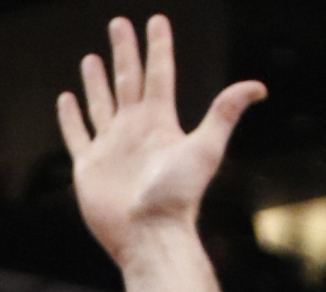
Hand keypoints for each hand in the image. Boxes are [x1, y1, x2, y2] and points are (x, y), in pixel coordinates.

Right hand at [59, 15, 264, 270]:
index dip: (158, 46)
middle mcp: (134, 130)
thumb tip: (258, 87)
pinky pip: (77, 135)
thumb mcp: (205, 148)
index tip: (157, 20)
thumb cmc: (178, 197)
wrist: (149, 236)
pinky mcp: (89, 167)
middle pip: (127, 80)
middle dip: (124, 51)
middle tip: (118, 23)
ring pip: (101, 104)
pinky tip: (66, 99)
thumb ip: (225, 113)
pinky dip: (70, 117)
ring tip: (91, 58)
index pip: (158, 74)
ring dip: (96, 81)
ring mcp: (111, 148)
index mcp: (160, 122)